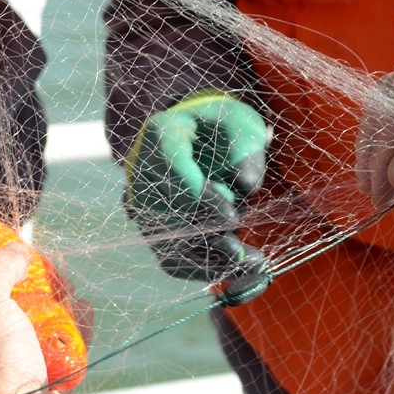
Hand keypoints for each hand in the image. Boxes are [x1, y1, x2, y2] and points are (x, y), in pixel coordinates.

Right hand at [124, 90, 270, 287]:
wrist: (194, 136)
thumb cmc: (221, 126)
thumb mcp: (241, 123)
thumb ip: (247, 149)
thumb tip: (246, 187)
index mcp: (161, 134)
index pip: (174, 172)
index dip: (202, 200)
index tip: (233, 218)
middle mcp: (141, 173)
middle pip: (171, 215)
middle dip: (213, 238)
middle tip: (249, 256)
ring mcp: (142, 205)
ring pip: (171, 244)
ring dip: (212, 261)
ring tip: (251, 265)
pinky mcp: (152, 231)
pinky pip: (172, 260)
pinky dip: (204, 270)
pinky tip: (234, 270)